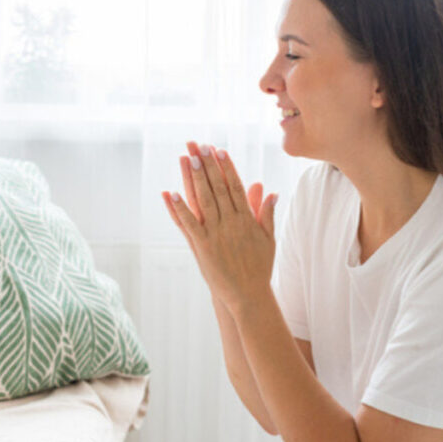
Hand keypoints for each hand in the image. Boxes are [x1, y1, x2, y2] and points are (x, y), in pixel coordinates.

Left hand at [162, 141, 277, 310]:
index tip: (219, 150)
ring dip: (195, 179)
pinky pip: (189, 224)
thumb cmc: (259, 268)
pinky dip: (180, 209)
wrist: (249, 296)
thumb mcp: (268, 239)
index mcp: (247, 219)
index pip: (236, 187)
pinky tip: (170, 193)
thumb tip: (272, 192)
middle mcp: (232, 223)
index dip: (227, 167)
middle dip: (208, 165)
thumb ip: (267, 214)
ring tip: (188, 158)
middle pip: (218, 188)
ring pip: (204, 201)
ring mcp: (216, 234)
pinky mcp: (202, 247)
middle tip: (199, 145)